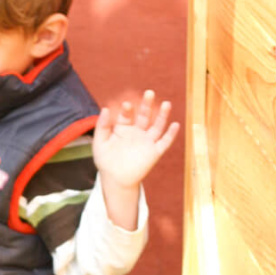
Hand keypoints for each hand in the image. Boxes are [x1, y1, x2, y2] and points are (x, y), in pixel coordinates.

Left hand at [93, 90, 179, 228]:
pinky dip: (171, 134)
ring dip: (162, 115)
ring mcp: (147, 141)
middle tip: (149, 93)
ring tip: (166, 104)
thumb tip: (105, 108)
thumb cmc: (106, 162)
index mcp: (124, 128)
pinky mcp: (154, 152)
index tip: (126, 105)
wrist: (115, 181)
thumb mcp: (100, 143)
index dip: (127, 110)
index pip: (127, 115)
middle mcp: (137, 132)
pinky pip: (164, 142)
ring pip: (157, 126)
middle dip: (146, 105)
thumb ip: (102, 126)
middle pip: (144, 115)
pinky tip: (175, 125)